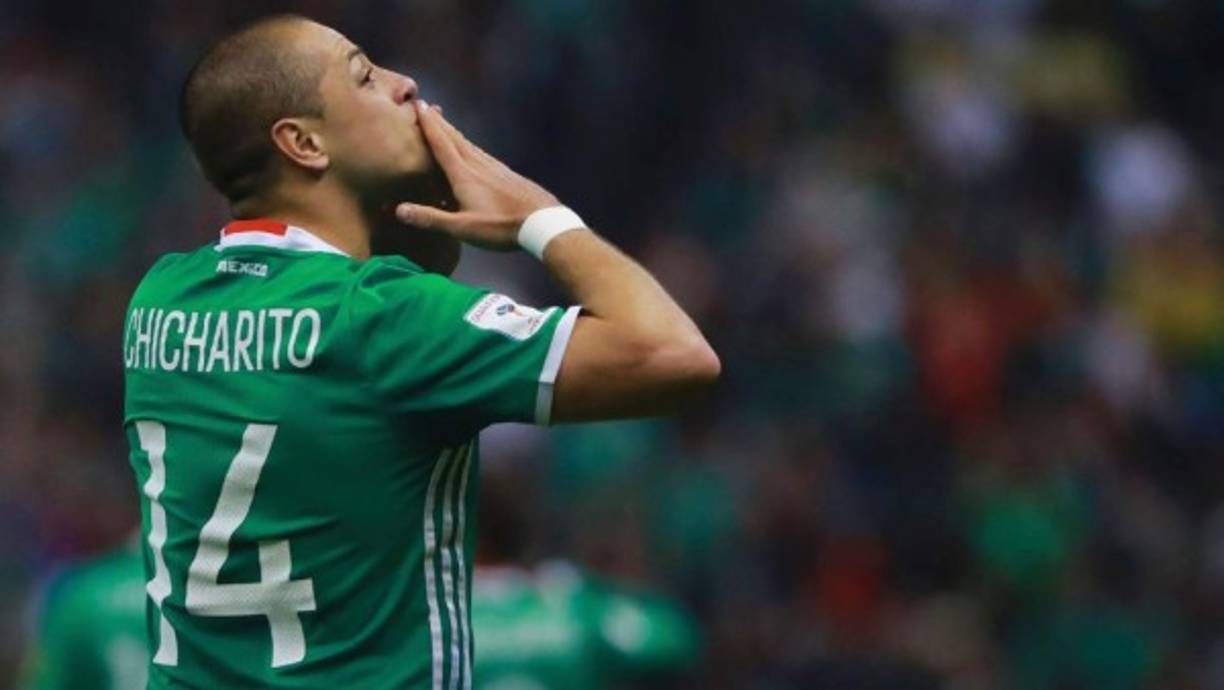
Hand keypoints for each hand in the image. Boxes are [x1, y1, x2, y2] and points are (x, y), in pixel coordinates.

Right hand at [395, 100, 558, 250]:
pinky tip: (473, 151)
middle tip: (427, 106)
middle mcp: (478, 164)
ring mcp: (494, 167)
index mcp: (464, 174)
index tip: (418, 105)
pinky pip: (481, 153)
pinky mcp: (506, 173)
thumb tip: (399, 210)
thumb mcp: (462, 227)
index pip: (441, 144)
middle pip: (454, 138)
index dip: (428, 125)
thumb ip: (431, 218)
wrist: (542, 221)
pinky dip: (469, 146)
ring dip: (454, 132)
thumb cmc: (500, 226)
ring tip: (444, 124)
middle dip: (439, 122)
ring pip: (469, 144)